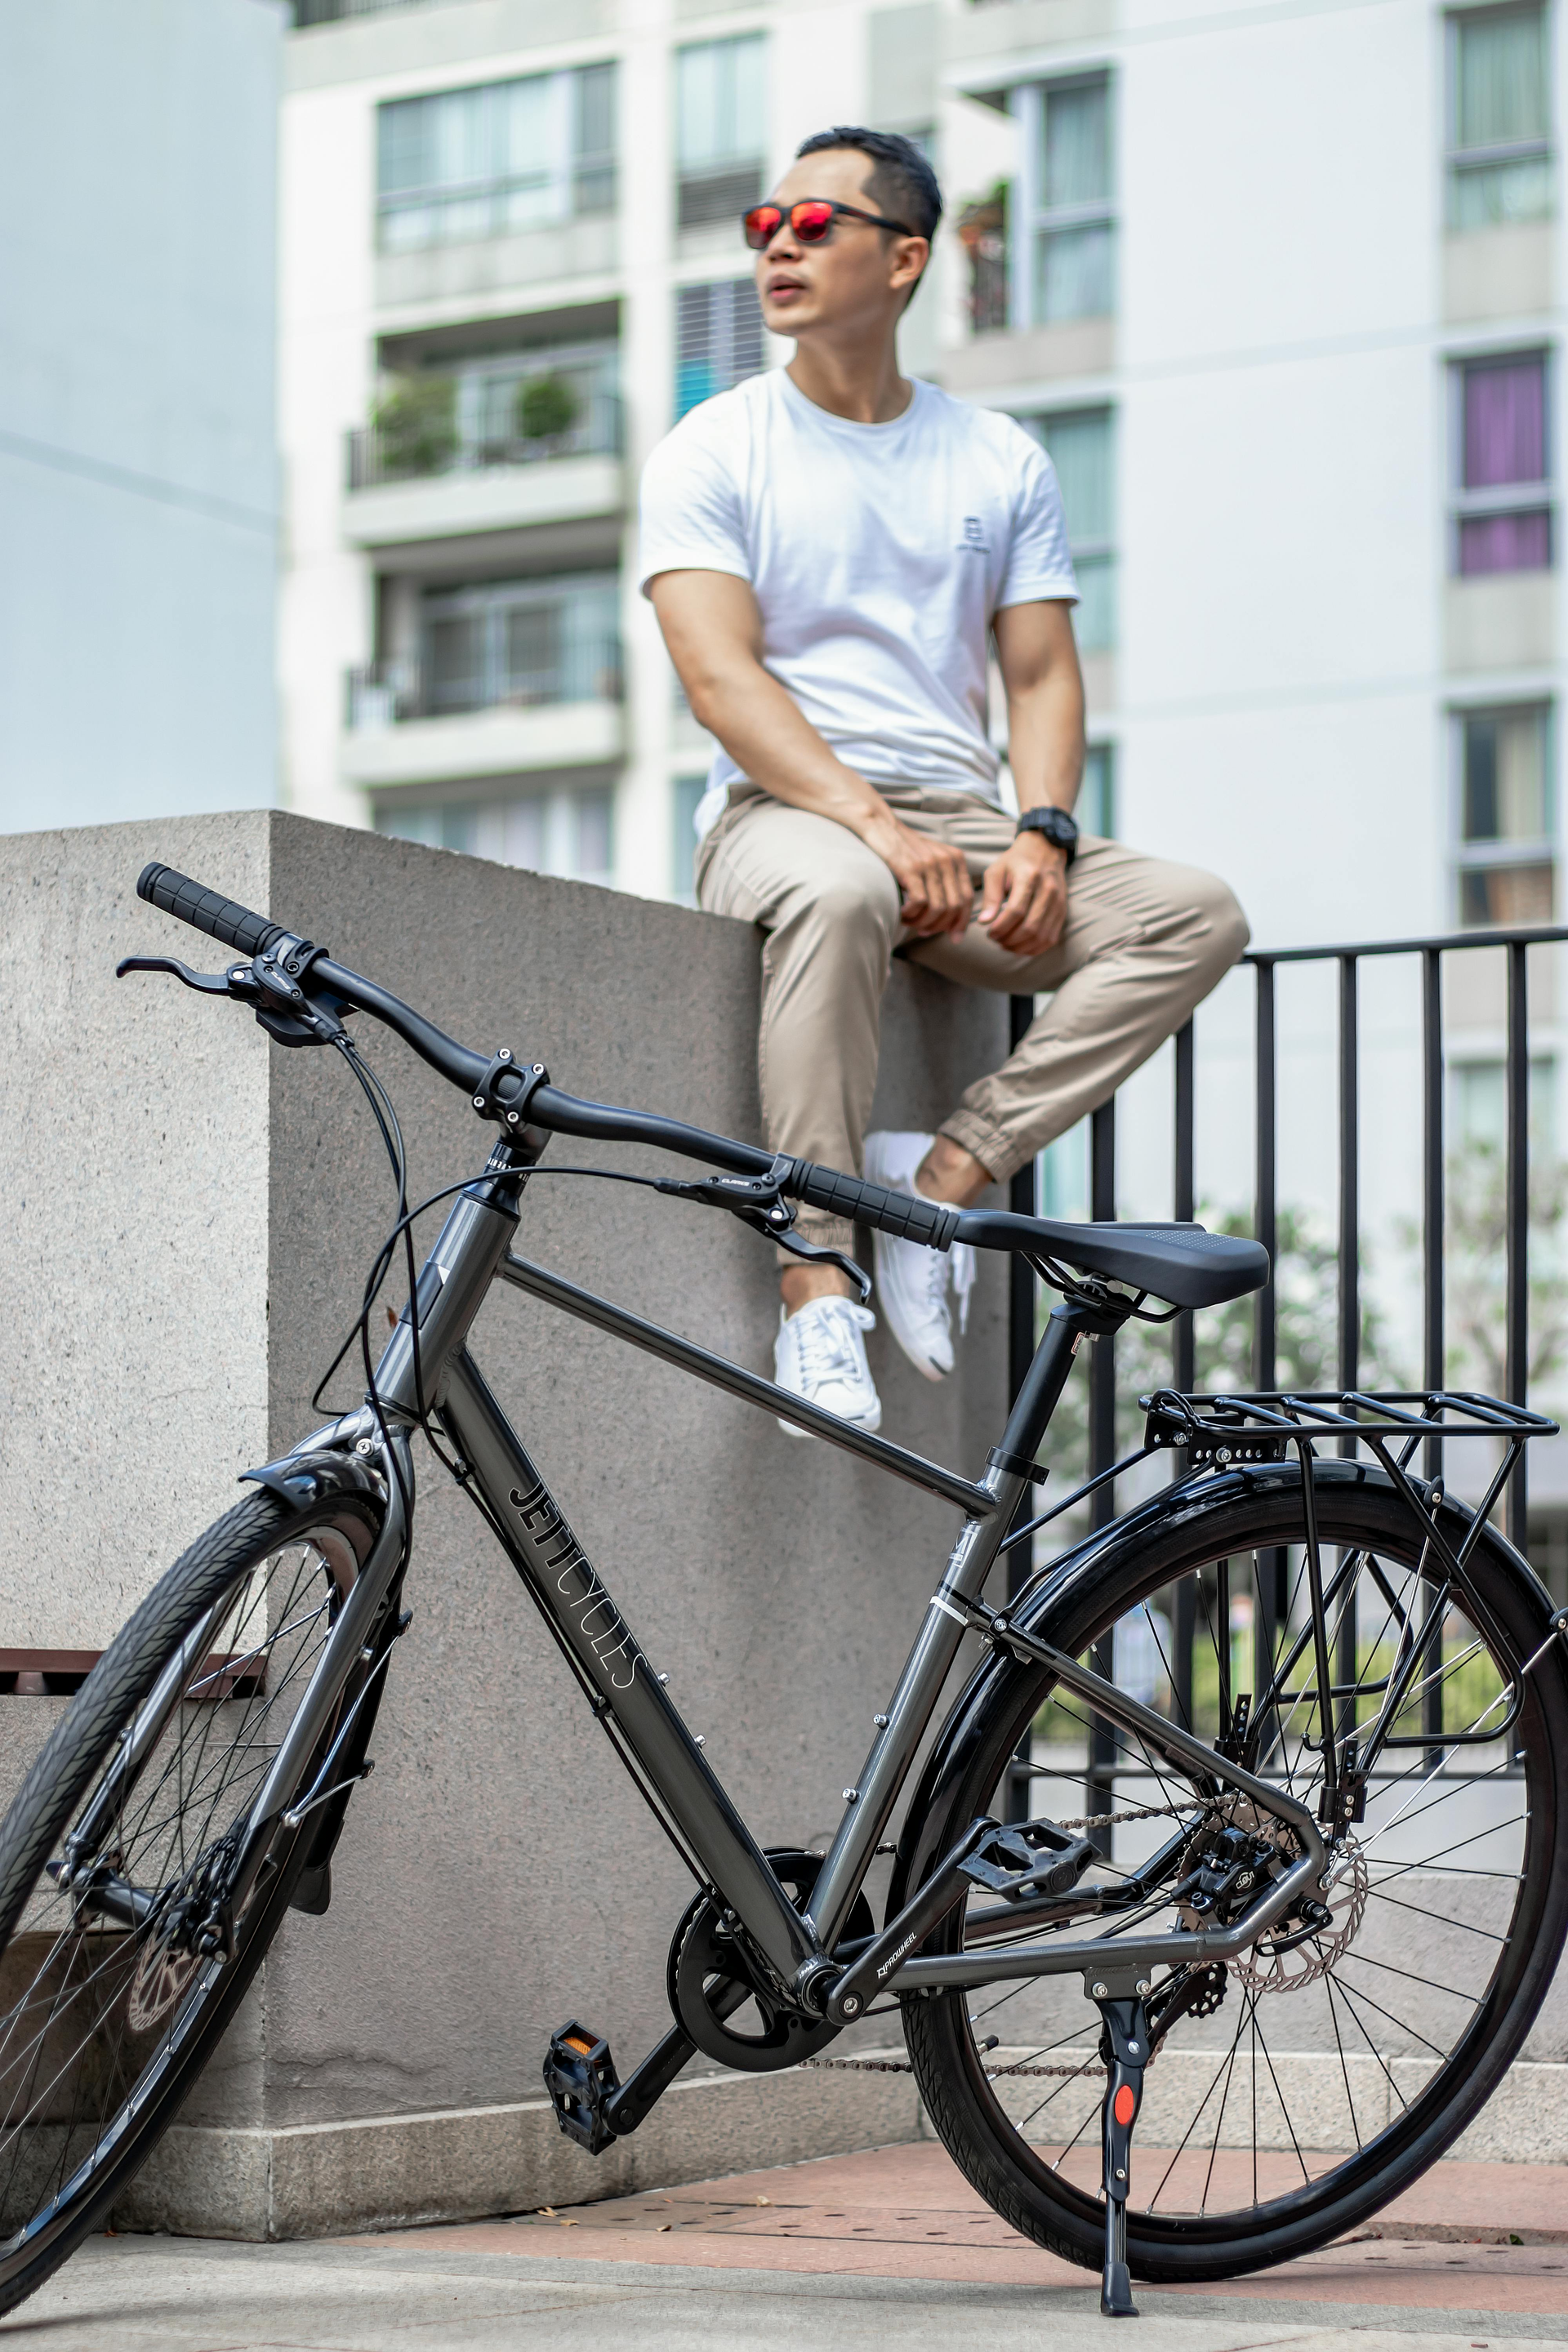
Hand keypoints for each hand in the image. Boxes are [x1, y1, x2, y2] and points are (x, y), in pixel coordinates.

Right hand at [862, 812, 973, 937]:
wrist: (880, 826)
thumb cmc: (903, 849)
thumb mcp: (931, 860)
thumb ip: (943, 881)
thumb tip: (948, 916)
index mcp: (956, 859)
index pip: (968, 898)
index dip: (962, 922)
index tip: (954, 938)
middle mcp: (947, 861)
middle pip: (955, 907)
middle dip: (940, 926)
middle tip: (923, 931)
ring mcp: (930, 864)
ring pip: (938, 908)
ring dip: (922, 922)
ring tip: (909, 922)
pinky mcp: (912, 868)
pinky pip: (920, 903)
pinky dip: (911, 914)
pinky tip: (901, 913)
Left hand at [977, 832, 1068, 956]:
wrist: (1045, 850)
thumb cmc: (1015, 862)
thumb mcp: (997, 871)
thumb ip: (990, 896)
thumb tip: (984, 922)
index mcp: (1029, 876)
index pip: (1016, 910)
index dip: (1001, 927)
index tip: (989, 932)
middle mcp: (1048, 889)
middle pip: (1030, 927)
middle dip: (1009, 939)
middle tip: (996, 939)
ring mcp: (1058, 902)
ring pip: (1041, 936)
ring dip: (1021, 946)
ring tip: (1006, 943)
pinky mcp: (1063, 911)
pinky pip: (1050, 938)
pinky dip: (1034, 948)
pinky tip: (1020, 945)